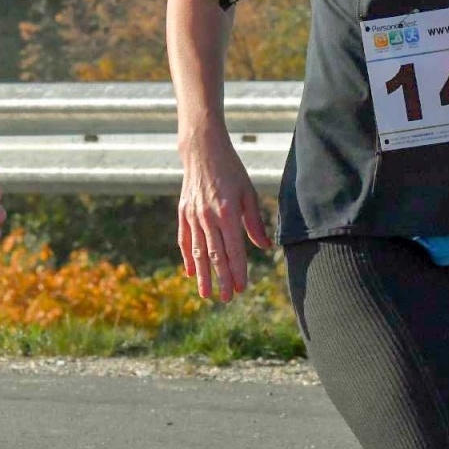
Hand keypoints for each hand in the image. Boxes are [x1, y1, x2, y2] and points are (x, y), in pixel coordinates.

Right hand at [178, 128, 270, 302]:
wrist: (203, 150)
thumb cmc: (231, 170)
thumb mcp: (249, 193)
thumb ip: (255, 222)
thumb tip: (265, 247)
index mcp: (228, 213)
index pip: (234, 250)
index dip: (238, 271)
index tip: (242, 288)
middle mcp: (208, 217)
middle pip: (216, 256)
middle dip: (222, 279)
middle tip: (227, 298)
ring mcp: (193, 216)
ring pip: (199, 252)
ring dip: (203, 275)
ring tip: (206, 294)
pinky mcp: (183, 212)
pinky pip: (185, 240)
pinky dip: (187, 257)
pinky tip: (190, 272)